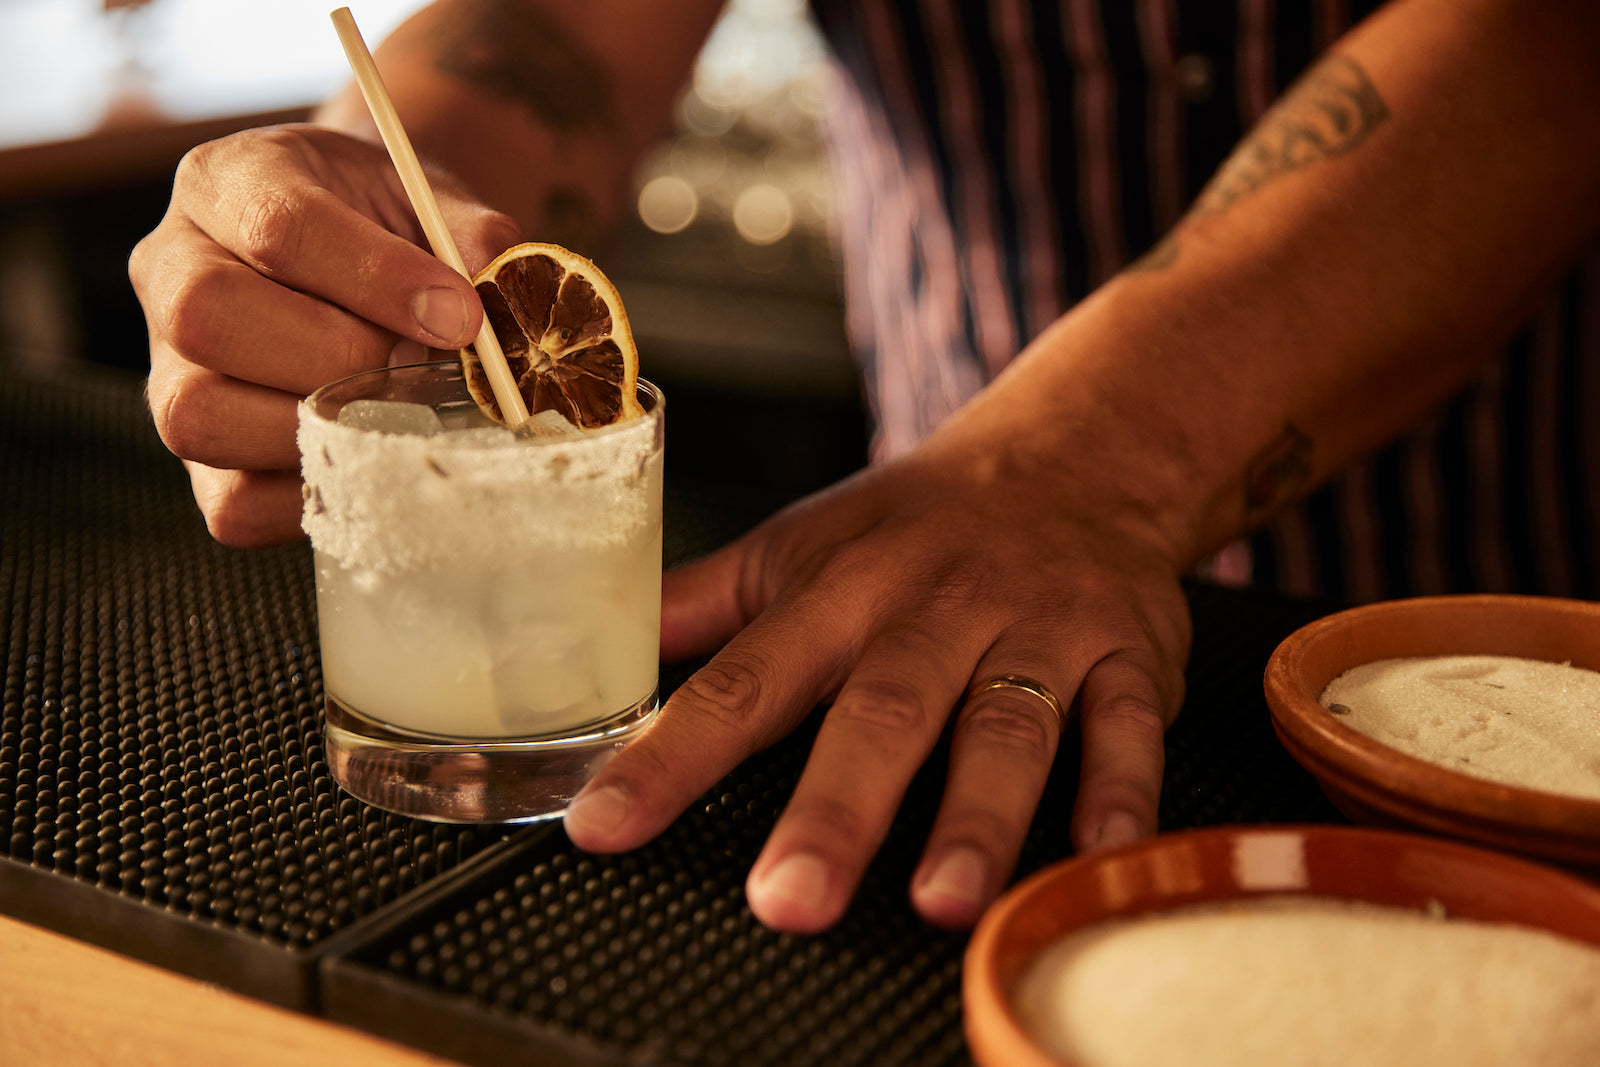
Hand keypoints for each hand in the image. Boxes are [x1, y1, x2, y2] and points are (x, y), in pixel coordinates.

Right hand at [131, 124, 520, 545]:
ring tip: (402, 417)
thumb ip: (468, 236)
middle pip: (208, 318)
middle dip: (338, 357)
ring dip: (321, 430)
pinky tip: (377, 461)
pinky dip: (316, 494)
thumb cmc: (392, 226)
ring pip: (197, 416)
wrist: (371, 256)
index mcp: (227, 181)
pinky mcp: (197, 451)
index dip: (378, 278)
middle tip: (420, 369)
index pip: (279, 226)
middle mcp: (172, 269)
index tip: (459, 315)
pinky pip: (230, 503)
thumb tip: (496, 298)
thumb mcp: (431, 200)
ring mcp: (168, 367)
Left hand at [563, 388, 1193, 933]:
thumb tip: (593, 646)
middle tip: (789, 897)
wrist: (1072, 457)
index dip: (671, 755)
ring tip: (940, 899)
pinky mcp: (1125, 649)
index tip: (608, 826)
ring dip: (977, 814)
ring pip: (1005, 722)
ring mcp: (1035, 628)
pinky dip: (1120, 787)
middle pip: (882, 709)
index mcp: (840, 589)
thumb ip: (706, 605)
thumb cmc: (919, 523)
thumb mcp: (802, 545)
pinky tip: (1099, 849)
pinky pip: (1128, 720)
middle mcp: (935, 609)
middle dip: (836, 807)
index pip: (743, 679)